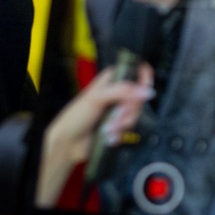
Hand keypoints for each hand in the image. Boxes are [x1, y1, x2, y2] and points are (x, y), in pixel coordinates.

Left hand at [36, 65, 153, 206]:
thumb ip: (122, 91)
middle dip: (128, 110)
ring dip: (122, 124)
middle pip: (140, 96)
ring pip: (136, 114)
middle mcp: (118, 92)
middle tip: (115, 115)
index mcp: (112, 79)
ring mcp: (119, 109)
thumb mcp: (97, 98)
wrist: (68, 143)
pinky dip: (120, 133)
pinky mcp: (120, 125)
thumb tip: (146, 91)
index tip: (144, 91)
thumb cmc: (76, 117)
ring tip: (106, 129)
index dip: (144, 79)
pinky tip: (108, 136)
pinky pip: (131, 128)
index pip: (136, 71)